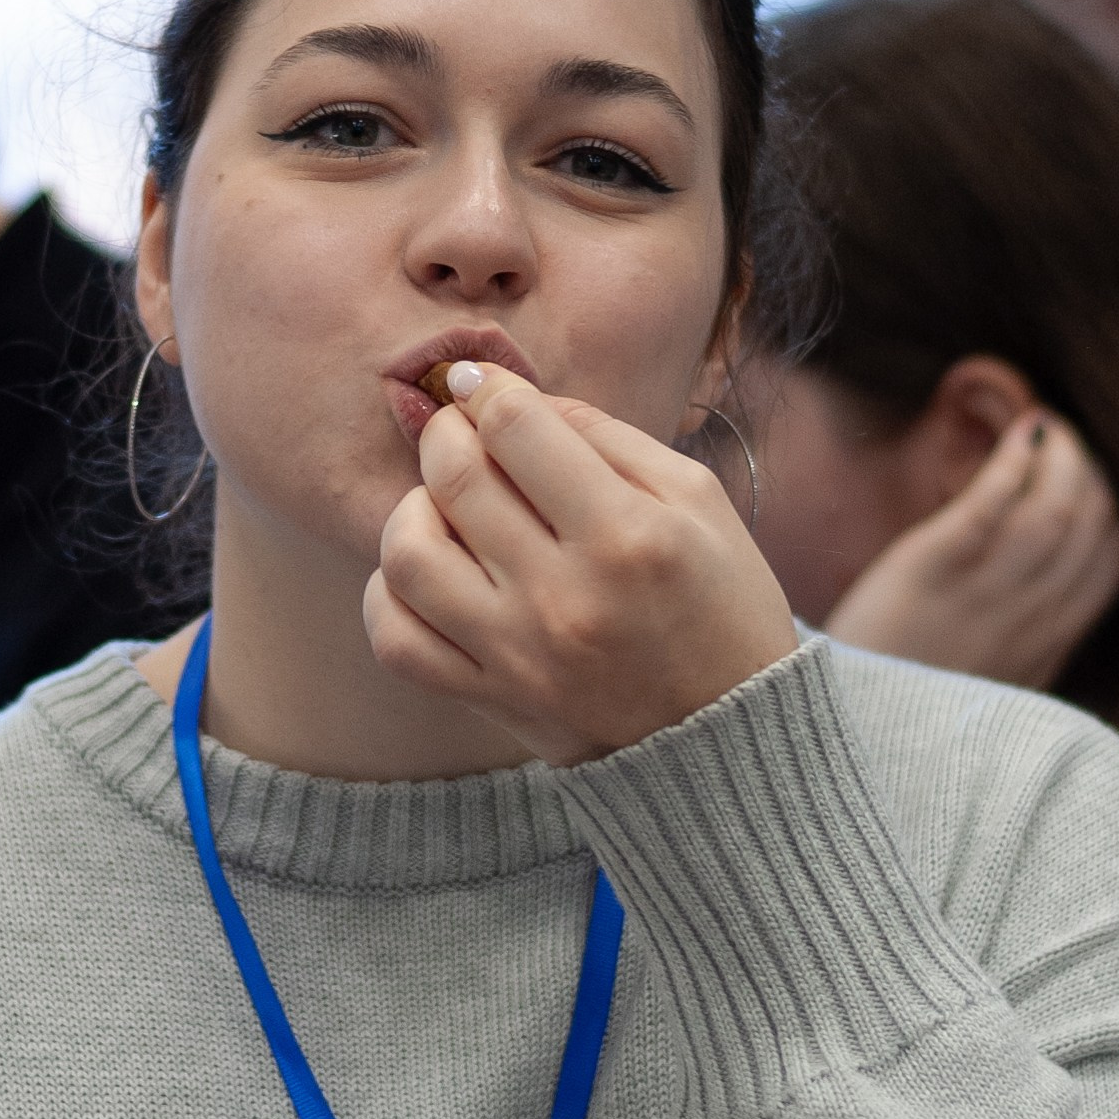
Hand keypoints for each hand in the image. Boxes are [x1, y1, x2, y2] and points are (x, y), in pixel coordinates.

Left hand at [365, 364, 797, 764]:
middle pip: (456, 478)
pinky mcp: (491, 697)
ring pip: (408, 556)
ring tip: (443, 506)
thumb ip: (605, 436)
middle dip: (445, 432)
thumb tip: (511, 397)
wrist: (727, 731)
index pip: (516, 428)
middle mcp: (564, 596)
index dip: (488, 389)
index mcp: (628, 536)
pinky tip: (426, 572)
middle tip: (460, 430)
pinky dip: (390, 593)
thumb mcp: (695, 499)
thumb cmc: (719, 601)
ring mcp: (519, 654)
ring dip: (411, 509)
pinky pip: (396, 640)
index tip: (482, 386)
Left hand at [823, 413, 1118, 689]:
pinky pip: (993, 503)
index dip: (1108, 518)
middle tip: (1068, 443)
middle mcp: (1026, 620)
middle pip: (1091, 528)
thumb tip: (1049, 599)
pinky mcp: (932, 568)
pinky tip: (1021, 431)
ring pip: (1056, 509)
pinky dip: (1016, 461)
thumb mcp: (984, 687)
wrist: (841, 735)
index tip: (1092, 489)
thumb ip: (1021, 644)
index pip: (1106, 568)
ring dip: (1064, 457)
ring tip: (1047, 427)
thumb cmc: (903, 704)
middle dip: (1091, 474)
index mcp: (1043, 650)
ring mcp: (982, 593)